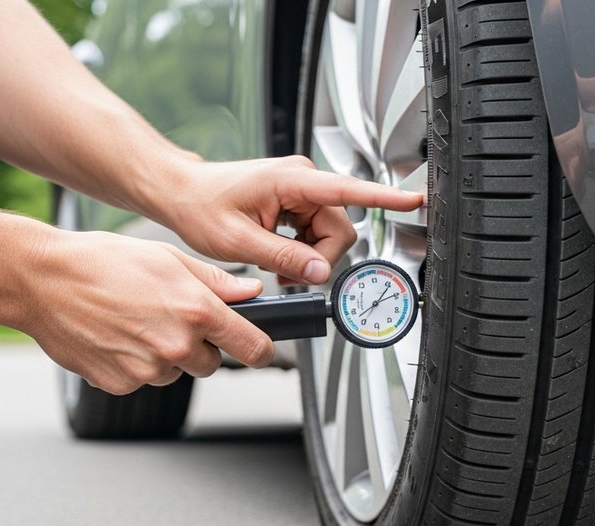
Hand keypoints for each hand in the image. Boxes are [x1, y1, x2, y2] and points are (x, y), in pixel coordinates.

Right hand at [21, 231, 273, 394]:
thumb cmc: (102, 261)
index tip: (258, 348)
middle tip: (170, 318)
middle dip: (199, 346)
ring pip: (175, 372)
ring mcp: (147, 369)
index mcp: (197, 311)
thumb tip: (252, 294)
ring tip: (134, 321)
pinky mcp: (120, 383)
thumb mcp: (168, 258)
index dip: (260, 349)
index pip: (253, 348)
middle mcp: (176, 345)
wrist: (42, 280)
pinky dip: (134, 364)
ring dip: (164, 355)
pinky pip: (142, 379)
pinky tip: (115, 336)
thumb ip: (216, 282)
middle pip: (212, 363)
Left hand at [154, 156, 423, 285]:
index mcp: (291, 181)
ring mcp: (301, 189)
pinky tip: (281, 257)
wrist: (182, 193)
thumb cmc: (201, 206)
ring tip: (279, 267)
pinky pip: (317, 232)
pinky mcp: (297, 200)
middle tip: (290, 276)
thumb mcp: (239, 241)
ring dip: (310, 257)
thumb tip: (318, 272)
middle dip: (320, 258)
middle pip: (340, 228)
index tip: (413, 202)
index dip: (384, 199)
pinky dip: (303, 250)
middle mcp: (302, 180)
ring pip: (329, 234)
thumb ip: (284, 256)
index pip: (349, 190)